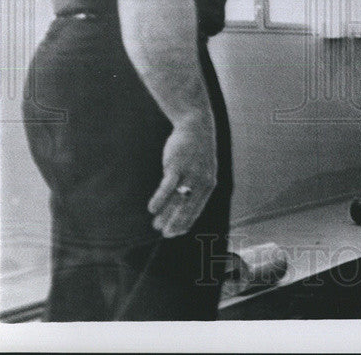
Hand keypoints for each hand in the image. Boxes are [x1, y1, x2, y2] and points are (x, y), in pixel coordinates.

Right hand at [148, 115, 216, 237]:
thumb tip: (182, 203)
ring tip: (156, 226)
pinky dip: (159, 200)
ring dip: (165, 215)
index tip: (176, 234)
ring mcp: (189, 174)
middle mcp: (201, 181)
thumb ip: (196, 185)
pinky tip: (151, 209)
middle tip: (165, 234)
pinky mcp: (177, 166)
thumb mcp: (203, 168)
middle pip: (186, 208)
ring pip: (176, 201)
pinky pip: (167, 187)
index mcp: (209, 184)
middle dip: (175, 223)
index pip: (197, 209)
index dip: (186, 223)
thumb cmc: (196, 150)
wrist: (196, 126)